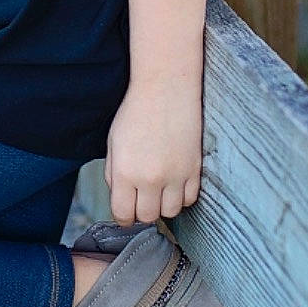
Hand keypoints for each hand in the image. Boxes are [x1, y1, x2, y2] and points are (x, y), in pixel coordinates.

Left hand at [103, 77, 202, 224]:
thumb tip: (120, 198)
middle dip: (142, 211)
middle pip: (147, 217)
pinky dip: (181, 196)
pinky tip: (174, 182)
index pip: (123, 214)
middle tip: (142, 198)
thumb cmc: (136, 112)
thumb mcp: (113, 143)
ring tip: (159, 190)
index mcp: (124, 172)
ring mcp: (175, 175)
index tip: (126, 211)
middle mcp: (150, 178)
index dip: (123, 216)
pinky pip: (189, 199)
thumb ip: (113, 174)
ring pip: (170, 212)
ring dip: (163, 205)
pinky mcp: (194, 169)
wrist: (165, 89)